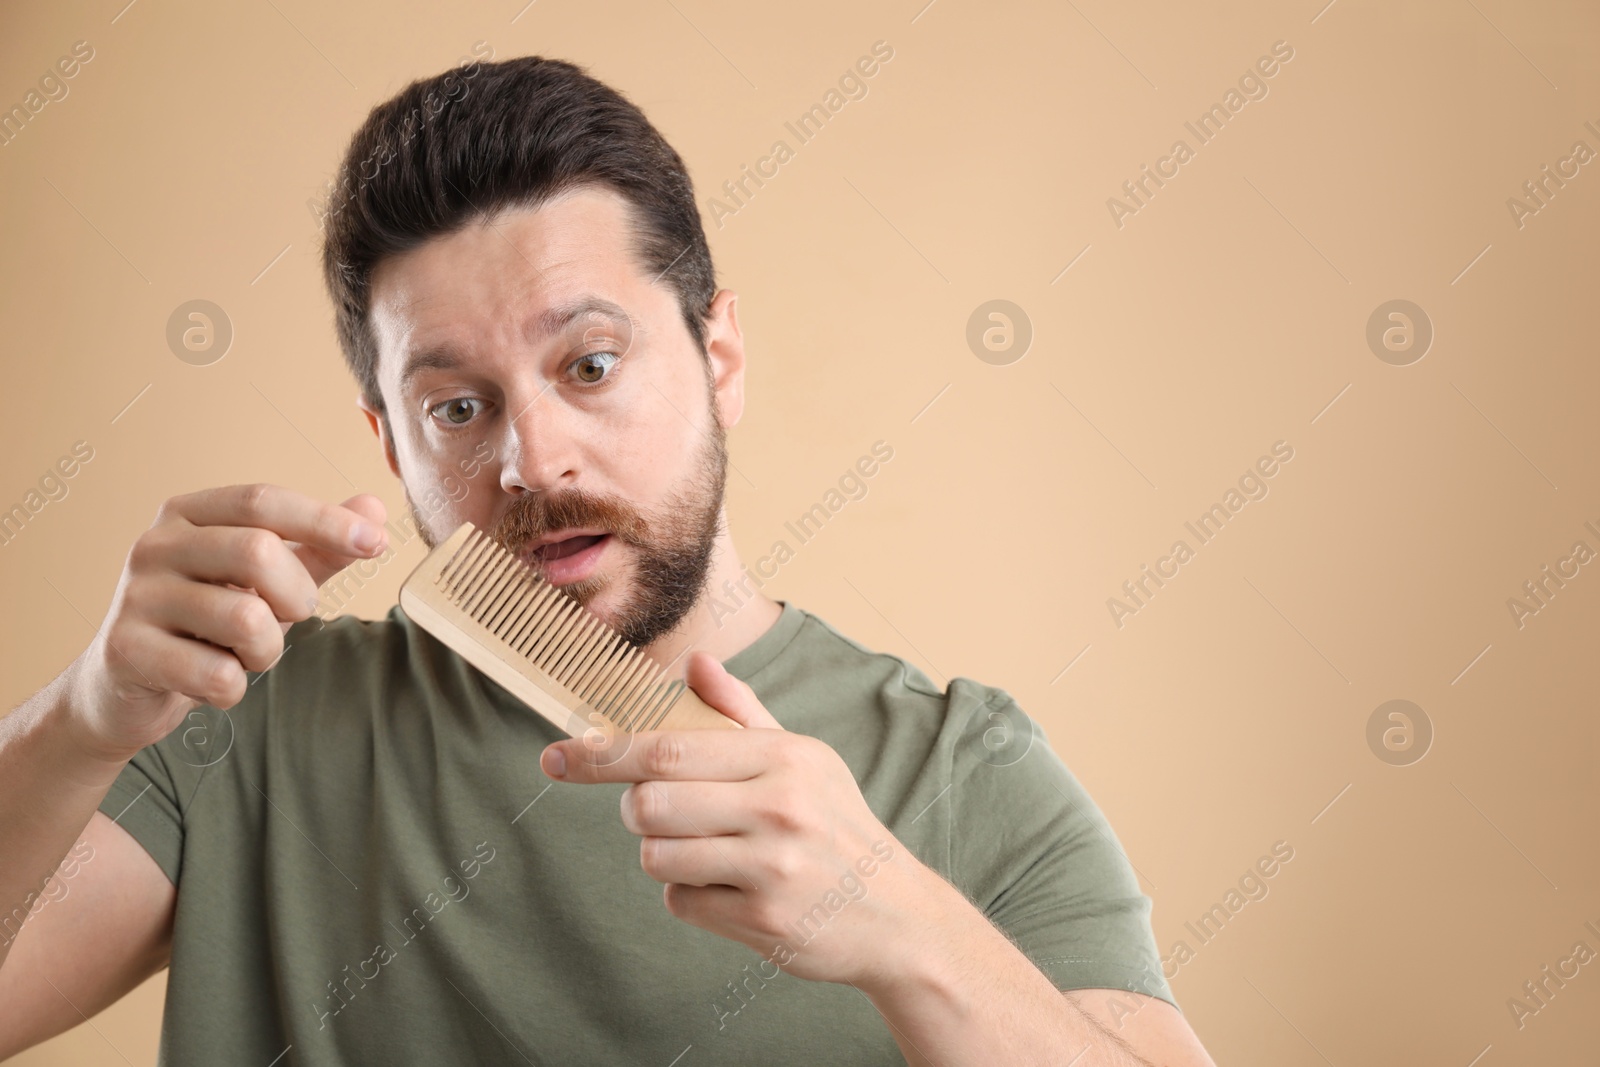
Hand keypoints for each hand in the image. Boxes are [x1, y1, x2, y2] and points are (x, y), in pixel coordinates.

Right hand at [64, 484, 388, 763]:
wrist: (123, 686)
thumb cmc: (207, 622)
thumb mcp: (266, 580)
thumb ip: (318, 547)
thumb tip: (374, 510)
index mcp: (188, 514)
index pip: (263, 500)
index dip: (324, 520)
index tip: (377, 543)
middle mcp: (155, 544)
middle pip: (258, 552)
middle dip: (296, 596)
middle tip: (289, 618)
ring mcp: (136, 596)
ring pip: (245, 618)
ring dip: (266, 650)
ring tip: (245, 654)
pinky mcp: (126, 650)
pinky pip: (216, 673)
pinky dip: (233, 687)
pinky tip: (213, 681)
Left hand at [539, 651, 947, 986]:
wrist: (898, 916)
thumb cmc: (838, 827)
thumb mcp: (805, 760)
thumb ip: (742, 713)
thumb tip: (694, 663)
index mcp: (784, 756)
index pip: (668, 747)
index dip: (602, 753)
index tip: (555, 758)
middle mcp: (779, 807)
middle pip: (649, 804)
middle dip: (635, 809)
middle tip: (659, 813)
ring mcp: (772, 868)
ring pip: (656, 856)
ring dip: (663, 855)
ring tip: (708, 853)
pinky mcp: (763, 921)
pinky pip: (681, 903)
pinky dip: (691, 896)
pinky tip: (732, 890)